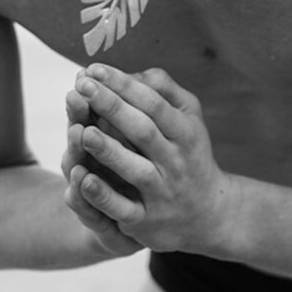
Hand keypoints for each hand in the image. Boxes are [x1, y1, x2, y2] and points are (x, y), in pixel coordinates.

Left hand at [66, 65, 240, 254]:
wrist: (209, 213)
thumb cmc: (188, 153)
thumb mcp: (188, 118)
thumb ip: (164, 90)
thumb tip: (130, 73)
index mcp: (186, 133)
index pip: (154, 104)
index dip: (124, 85)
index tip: (94, 69)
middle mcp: (176, 162)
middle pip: (144, 131)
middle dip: (112, 107)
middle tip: (84, 86)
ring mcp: (162, 193)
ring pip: (135, 170)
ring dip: (109, 150)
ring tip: (82, 130)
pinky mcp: (146, 222)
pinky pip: (124, 209)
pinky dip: (104, 196)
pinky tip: (83, 179)